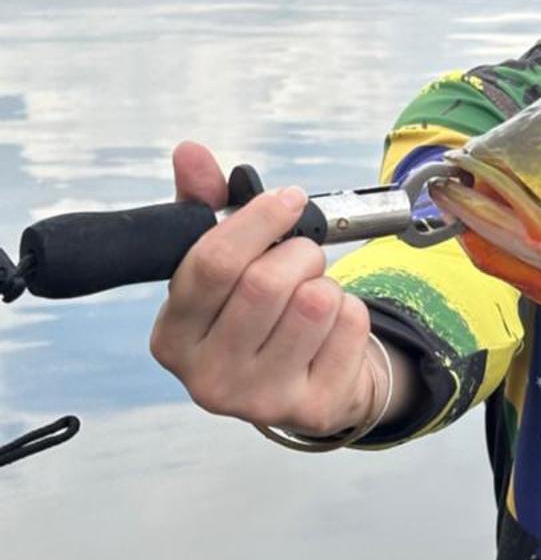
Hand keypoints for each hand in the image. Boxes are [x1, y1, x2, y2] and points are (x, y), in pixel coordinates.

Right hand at [149, 140, 383, 435]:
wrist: (301, 380)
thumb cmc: (253, 313)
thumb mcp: (223, 264)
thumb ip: (205, 205)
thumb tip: (190, 153)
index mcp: (172, 335)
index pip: (211, 264)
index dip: (257, 220)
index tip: (287, 199)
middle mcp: (207, 377)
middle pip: (267, 282)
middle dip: (298, 252)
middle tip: (303, 254)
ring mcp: (260, 400)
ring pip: (315, 301)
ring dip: (325, 281)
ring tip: (311, 293)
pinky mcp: (312, 406)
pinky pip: (350, 325)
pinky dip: (350, 310)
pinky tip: (330, 327)